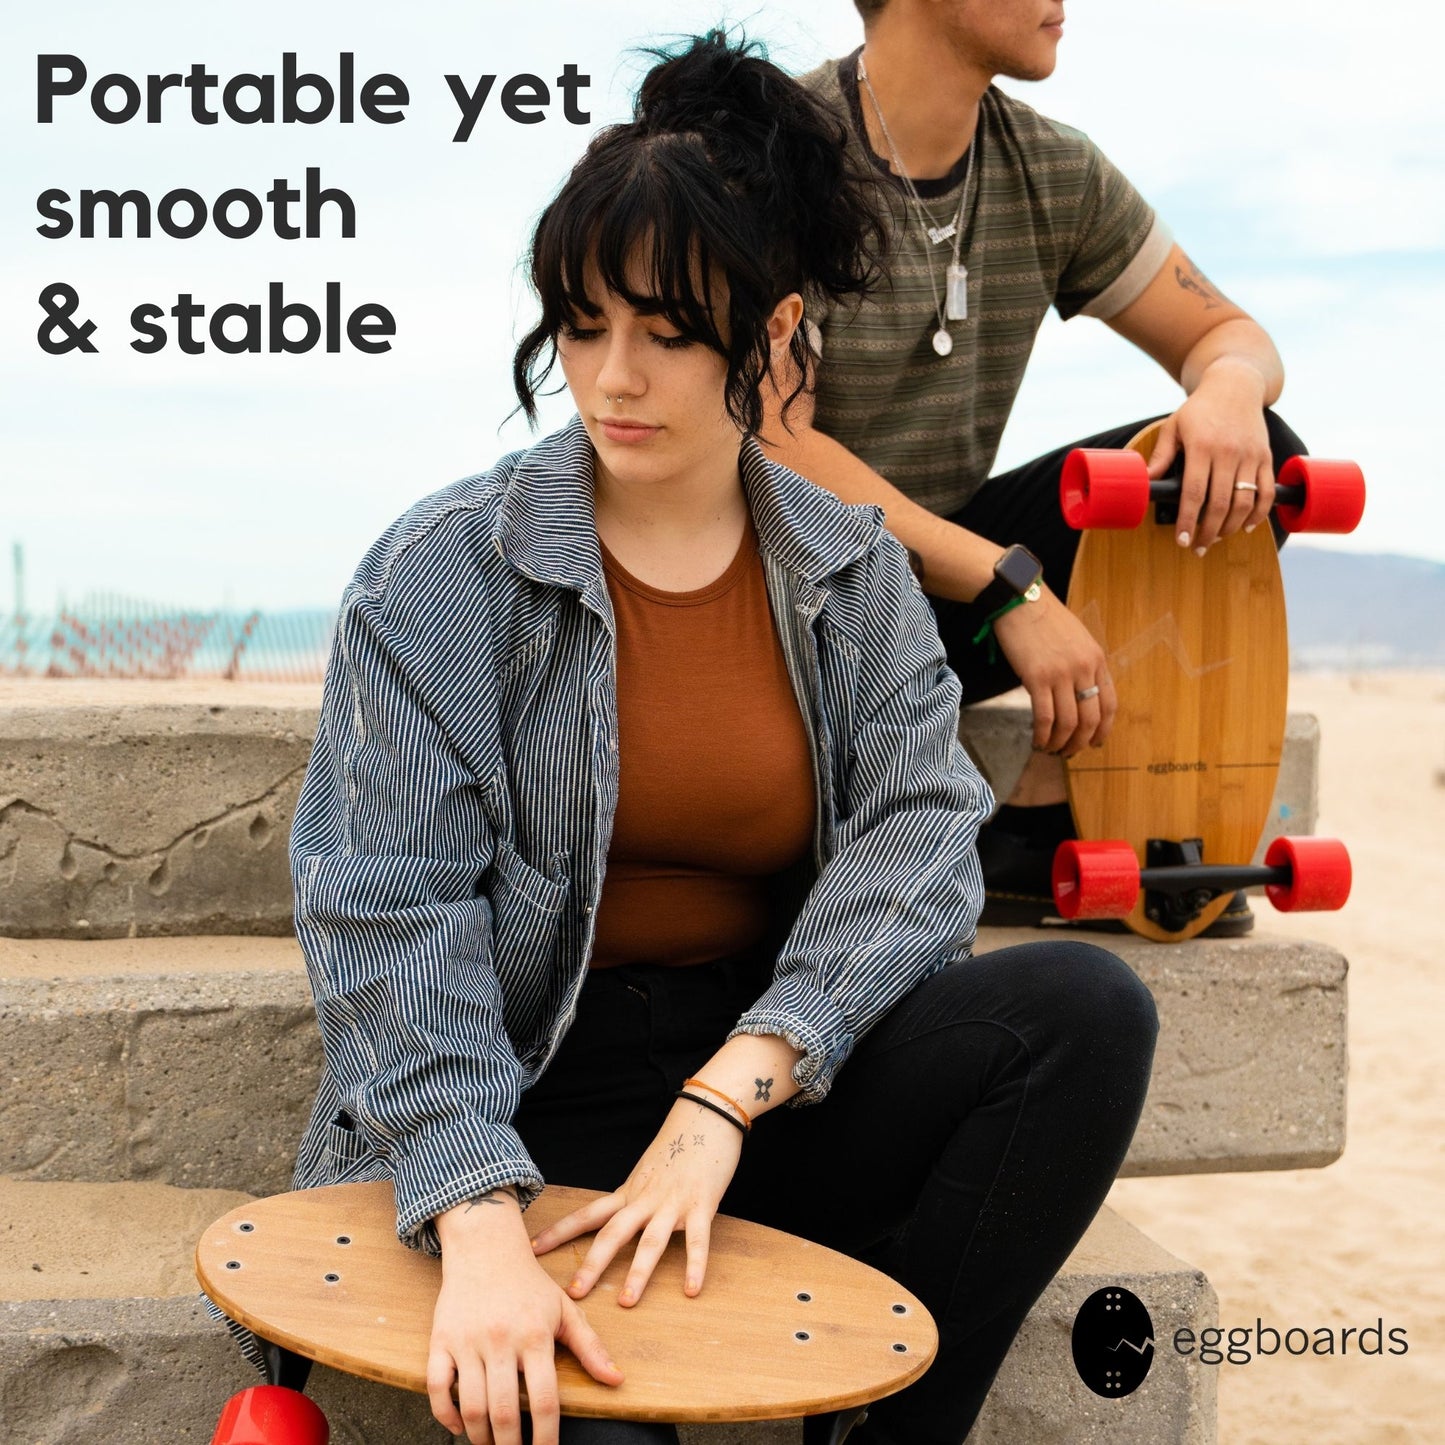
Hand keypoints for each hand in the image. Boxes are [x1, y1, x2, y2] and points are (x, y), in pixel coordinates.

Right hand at [429, 1195, 622, 1444]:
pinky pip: (437, 1387)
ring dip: (480, 1437)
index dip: (545, 1437)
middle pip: (503, 1411)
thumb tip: (617, 1380)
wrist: (486, 1248)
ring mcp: (468, 1341)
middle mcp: (501, 1339)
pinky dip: (445, 1415)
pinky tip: (460, 1427)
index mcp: (535, 1335)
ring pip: (471, 1405)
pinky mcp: (440, 1339)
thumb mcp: (564, 1309)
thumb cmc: (530, 1284)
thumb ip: (590, 1347)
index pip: (543, 1400)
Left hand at [531, 1096, 744, 1307]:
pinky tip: (691, 1289)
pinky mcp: (702, 1204)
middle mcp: (645, 1199)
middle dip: (592, 1264)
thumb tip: (615, 1220)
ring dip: (637, 1272)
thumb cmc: (678, 1146)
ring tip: (626, 1301)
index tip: (533, 1249)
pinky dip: (694, 1265)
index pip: (588, 1214)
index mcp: (629, 1192)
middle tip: (573, 1294)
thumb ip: (633, 1197)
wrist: (706, 1114)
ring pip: (651, 1241)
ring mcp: (673, 1202)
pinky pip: (698, 1239)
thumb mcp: (646, 1172)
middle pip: (612, 1233)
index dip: (559, 1232)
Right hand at [993, 583, 1114, 756]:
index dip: (1103, 730)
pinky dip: (1042, 735)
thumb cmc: (1045, 618)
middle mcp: (1083, 669)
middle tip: (1069, 752)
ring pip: (1068, 723)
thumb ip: (1083, 666)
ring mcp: (1061, 674)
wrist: (1020, 599)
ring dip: (1060, 743)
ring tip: (1051, 749)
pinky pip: (1044, 717)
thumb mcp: (1077, 639)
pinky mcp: (1036, 677)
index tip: (1094, 743)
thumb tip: (1080, 696)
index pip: (1109, 705)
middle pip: (1090, 719)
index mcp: (1097, 659)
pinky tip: (1037, 741)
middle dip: (1081, 743)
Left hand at [1147, 358, 1273, 551]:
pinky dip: (1259, 514)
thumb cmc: (1199, 409)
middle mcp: (1228, 452)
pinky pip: (1266, 492)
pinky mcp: (1266, 457)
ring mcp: (1250, 456)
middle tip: (1197, 548)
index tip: (1182, 540)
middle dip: (1208, 532)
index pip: (1195, 493)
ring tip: (1216, 538)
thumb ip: (1161, 456)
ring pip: (1245, 502)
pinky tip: (1245, 526)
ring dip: (1230, 527)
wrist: (1235, 385)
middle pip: (1220, 504)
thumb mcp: (1173, 427)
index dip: (1188, 520)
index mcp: (1201, 447)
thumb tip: (1145, 482)